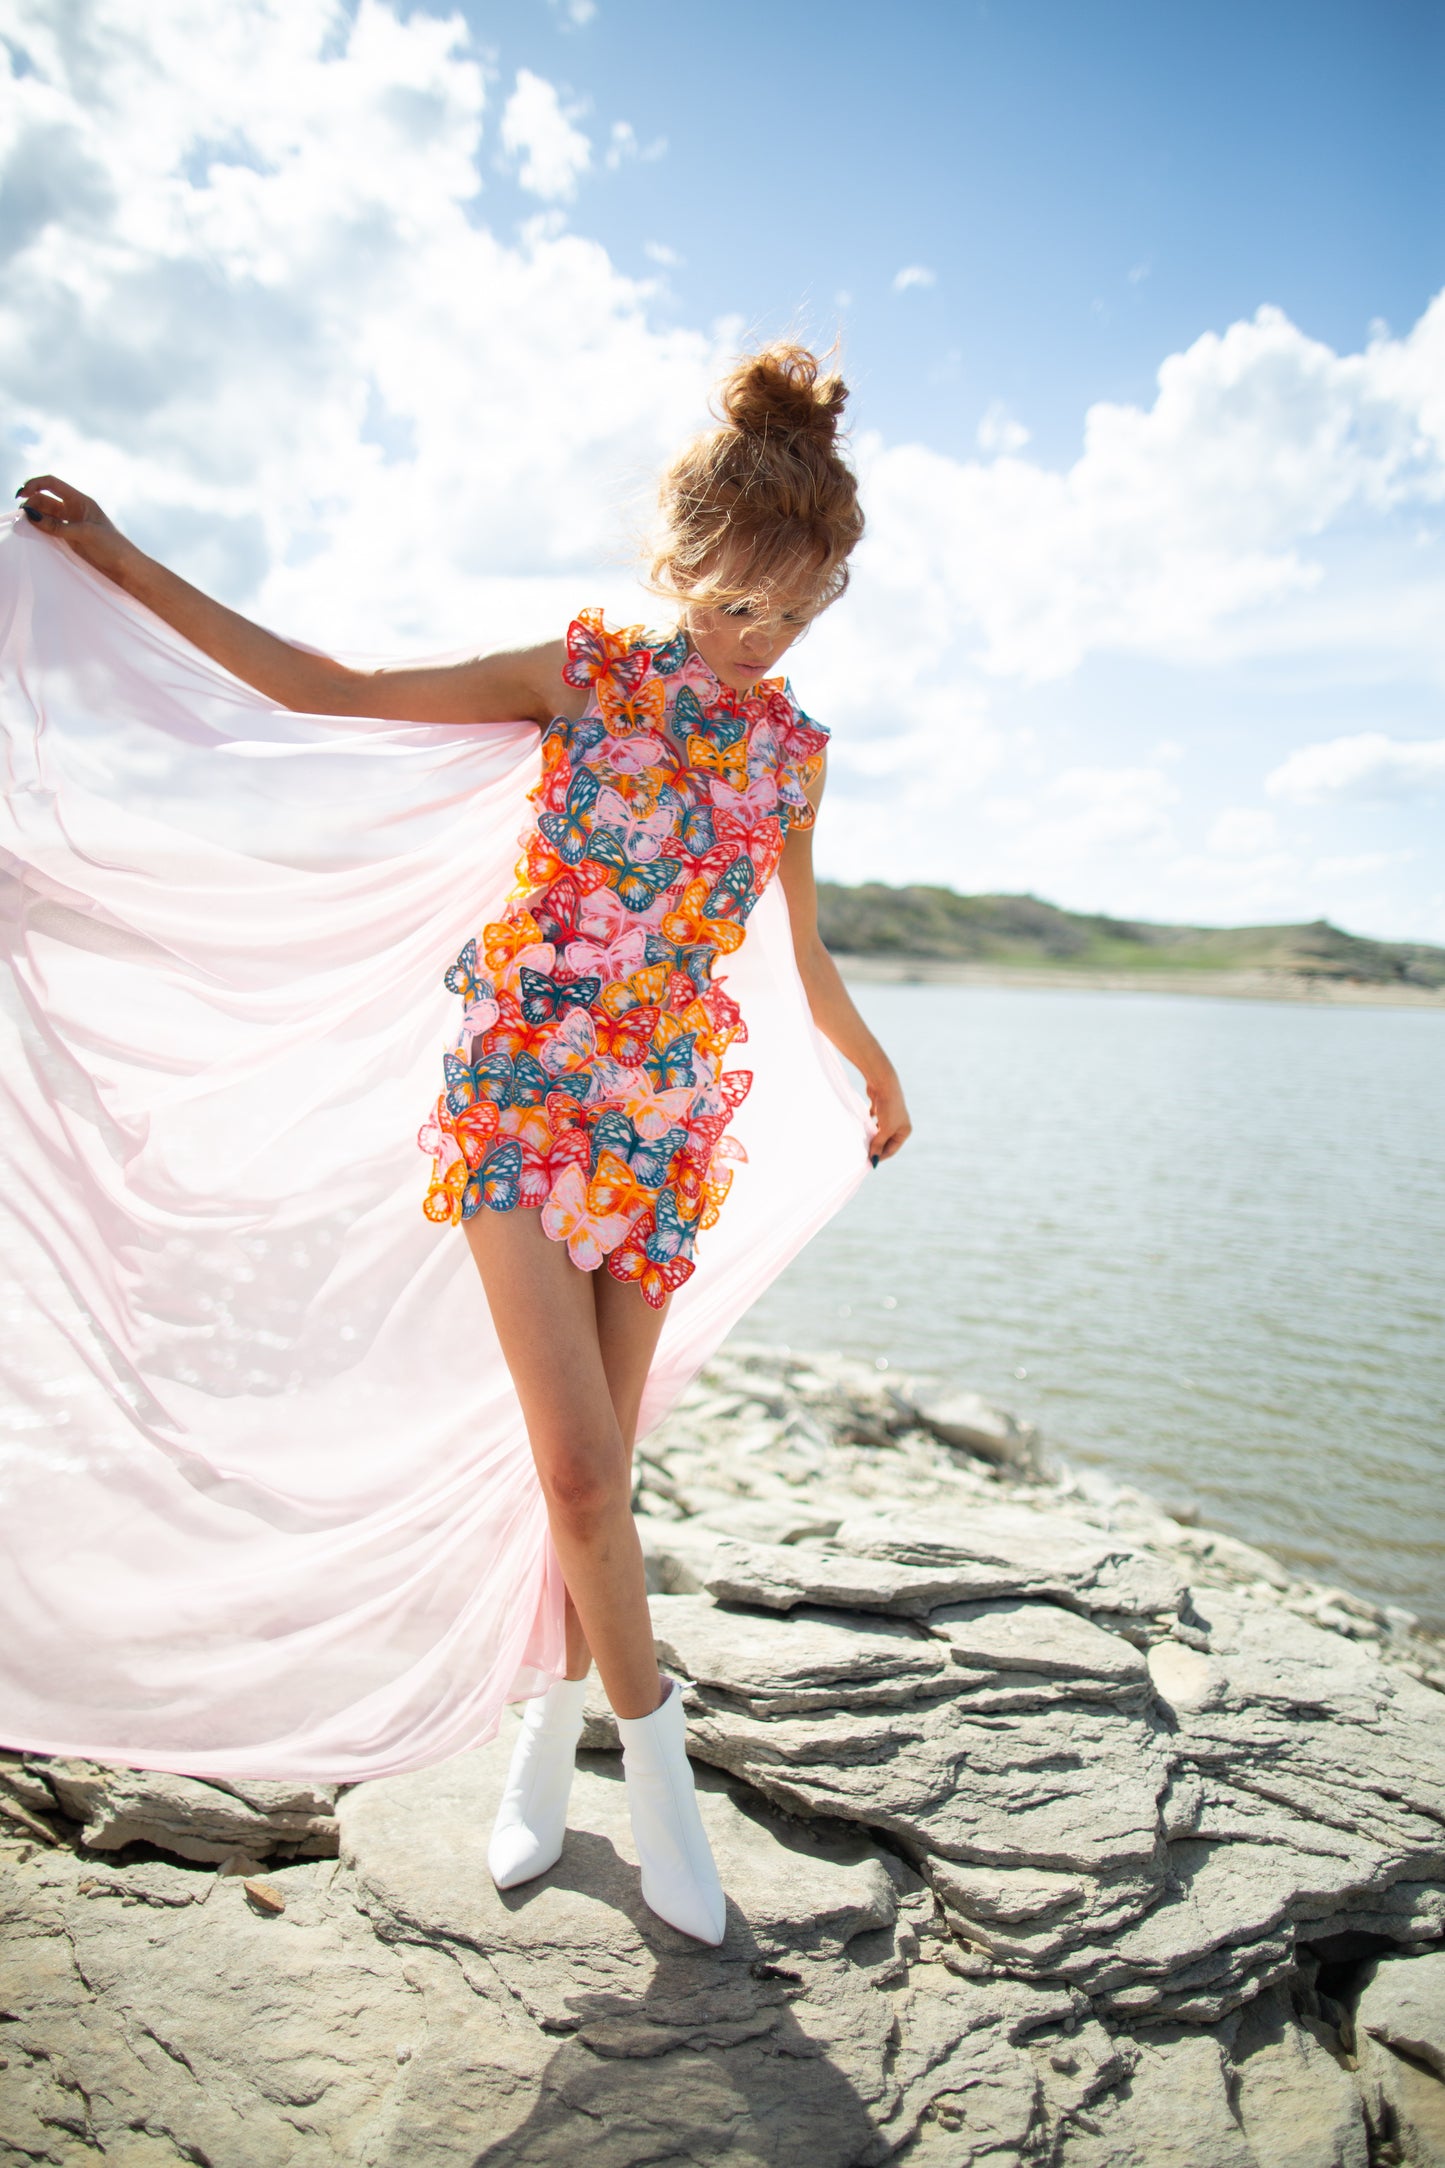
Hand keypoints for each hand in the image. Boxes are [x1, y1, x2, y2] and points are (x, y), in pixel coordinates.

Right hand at [14, 475, 130, 576]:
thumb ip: (57, 526)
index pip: (52, 484)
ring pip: (45, 514)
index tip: (21, 495)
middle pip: (45, 499)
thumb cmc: (112, 547)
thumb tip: (31, 515)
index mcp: (81, 501)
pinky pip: (49, 529)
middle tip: (23, 517)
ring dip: (34, 517)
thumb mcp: (84, 534)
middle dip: (31, 503)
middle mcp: (74, 509)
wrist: (126, 569)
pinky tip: (33, 533)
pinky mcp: (69, 539)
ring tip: (25, 526)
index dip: (34, 484)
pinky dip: (39, 529)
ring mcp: (70, 524)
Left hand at [866, 1068, 911, 1167]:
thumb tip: (873, 1160)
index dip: (880, 1156)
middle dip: (875, 1146)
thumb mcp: (884, 1130)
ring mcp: (890, 1115)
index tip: (868, 1162)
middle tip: (861, 1154)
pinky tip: (859, 1128)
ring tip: (860, 1143)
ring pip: (878, 1130)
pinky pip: (872, 1120)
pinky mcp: (880, 1108)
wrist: (883, 1083)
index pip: (892, 1149)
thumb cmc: (888, 1108)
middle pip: (885, 1140)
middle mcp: (899, 1123)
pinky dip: (867, 1125)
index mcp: (905, 1130)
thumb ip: (878, 1145)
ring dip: (870, 1136)